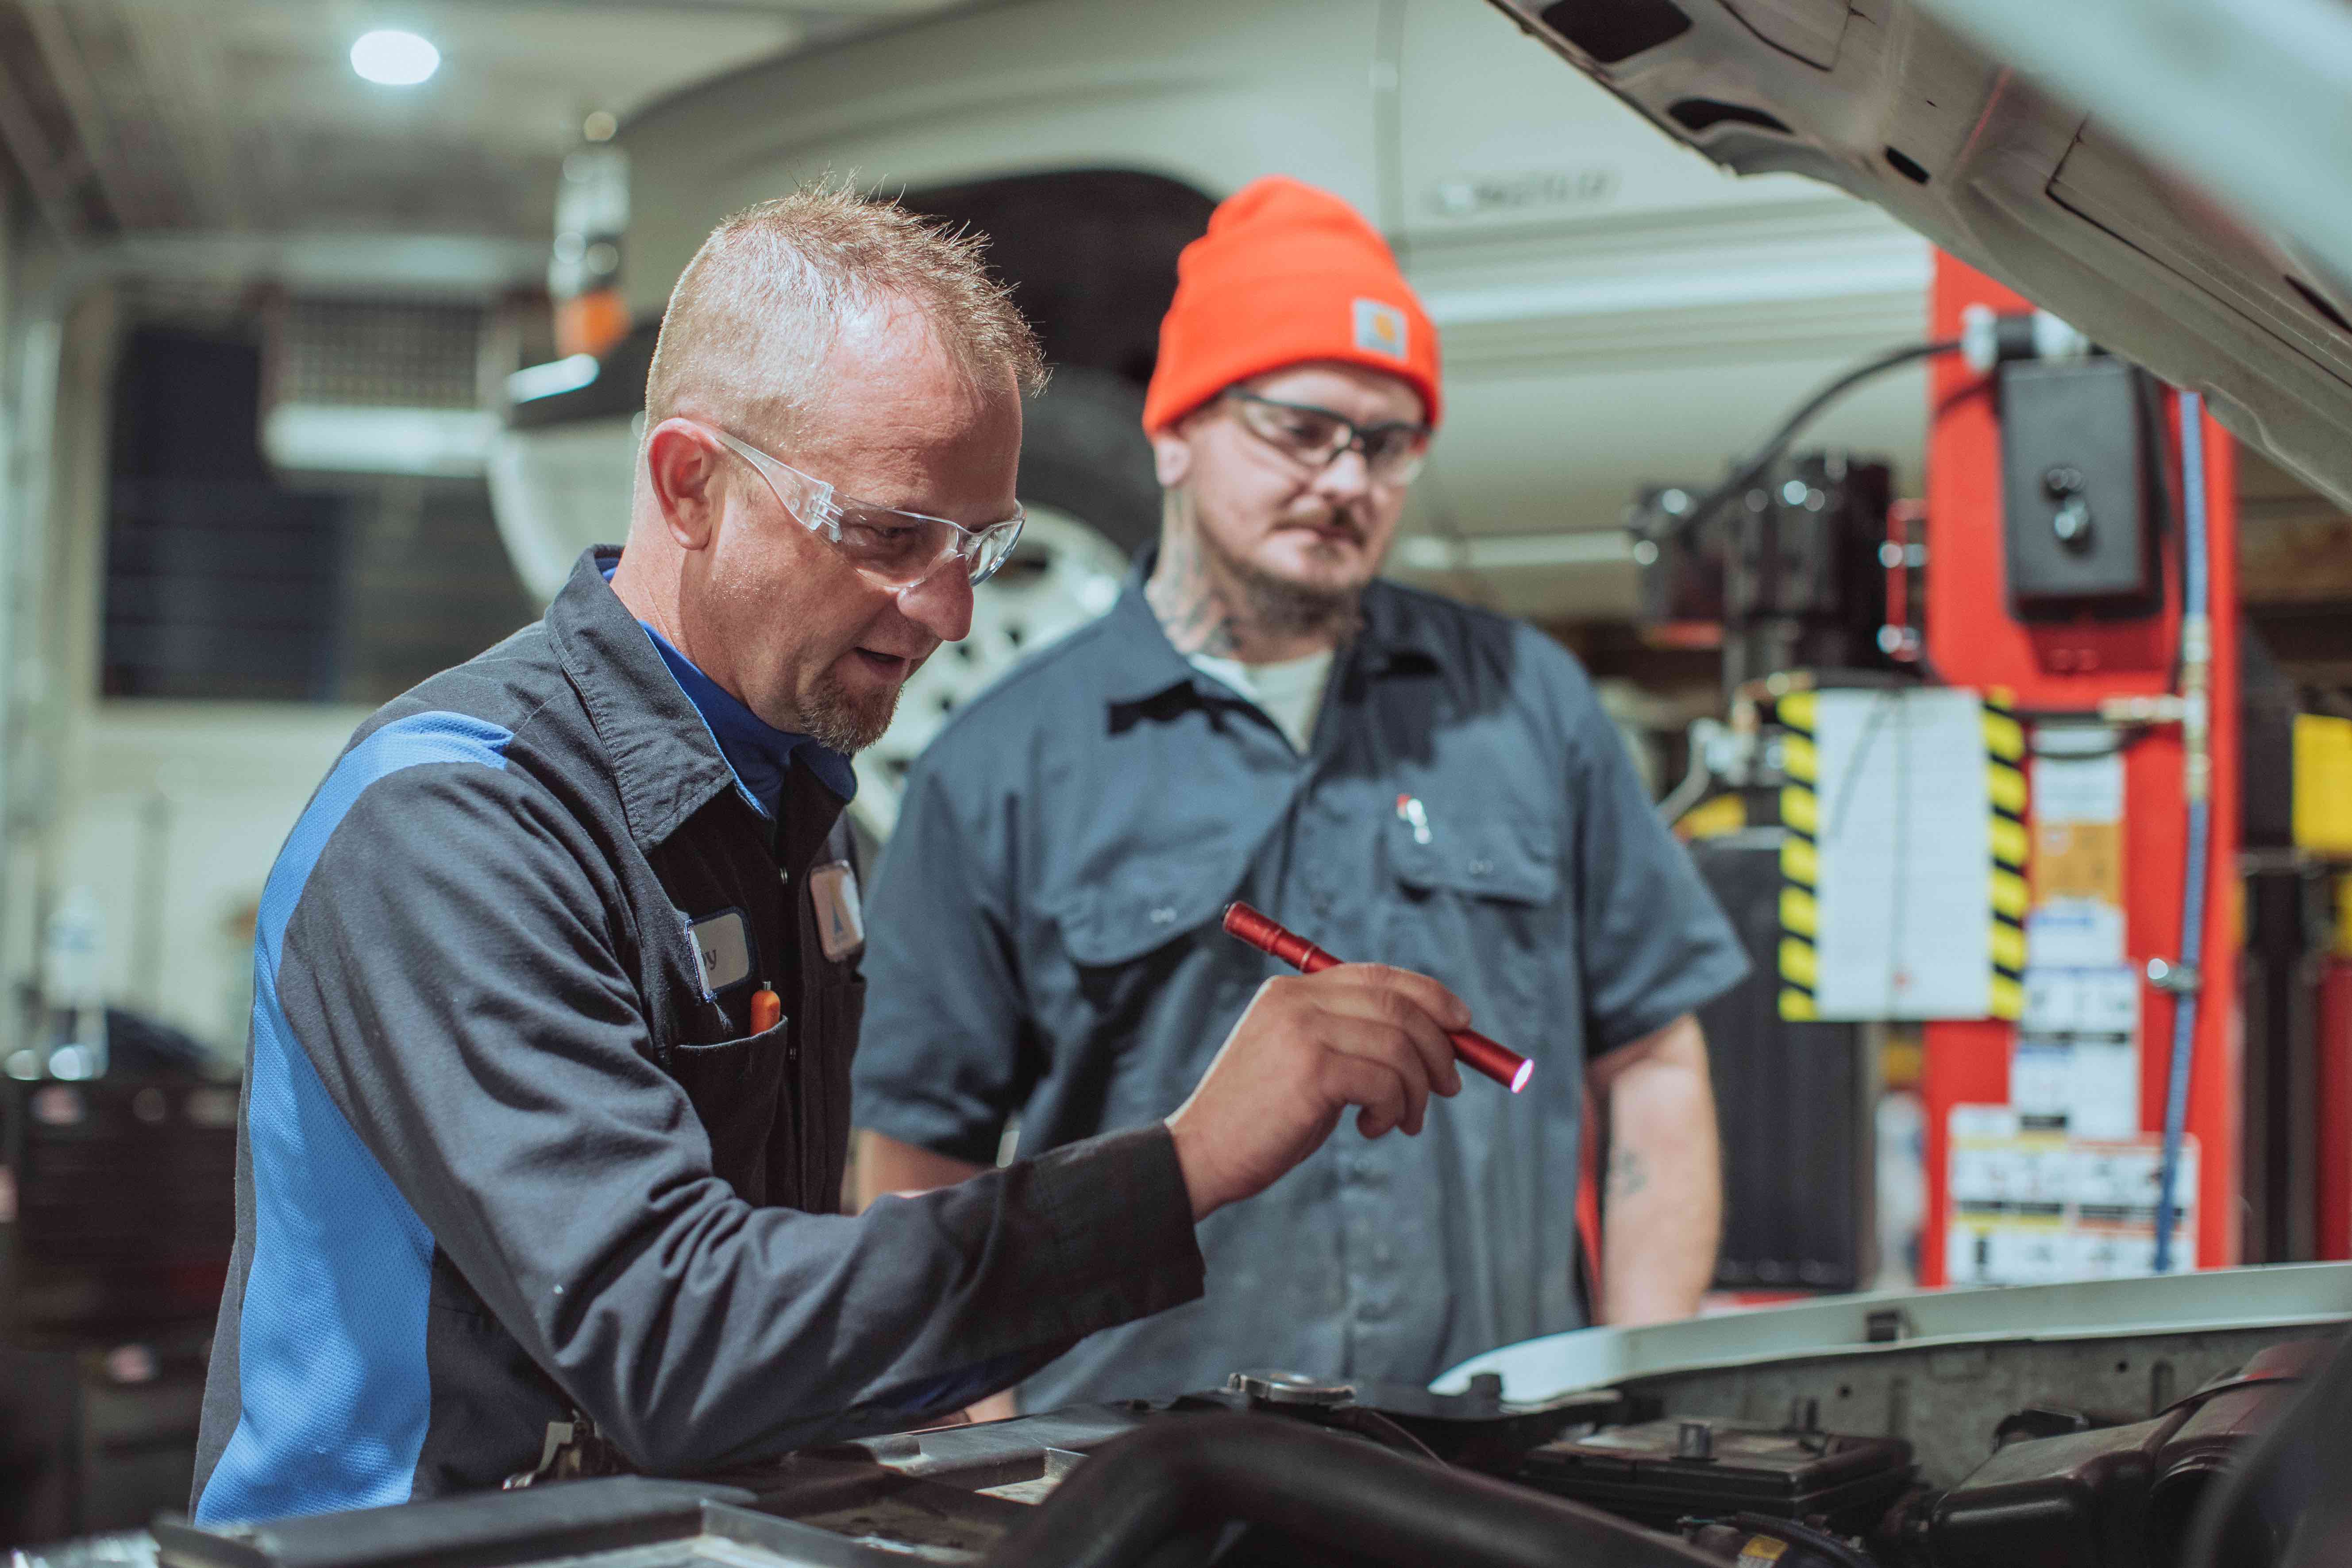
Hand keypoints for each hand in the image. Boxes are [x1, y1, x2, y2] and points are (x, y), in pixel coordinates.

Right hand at [1164, 965, 1468, 1220]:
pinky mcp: (1312, 1070)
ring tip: (1403, 1122)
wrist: (1201, 1155)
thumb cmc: (1260, 1119)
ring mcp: (1303, 1032)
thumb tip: (1435, 1041)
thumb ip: (1352, 1040)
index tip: (1462, 1024)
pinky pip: (1386, 1082)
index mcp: (1292, 991)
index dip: (1430, 995)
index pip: (1378, 976)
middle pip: (1398, 1006)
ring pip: (1399, 1047)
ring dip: (1417, 1090)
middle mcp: (1297, 1001)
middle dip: (1438, 1048)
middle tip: (1446, 1089)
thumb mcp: (1304, 1063)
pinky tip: (1370, 1129)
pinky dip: (1394, 1110)